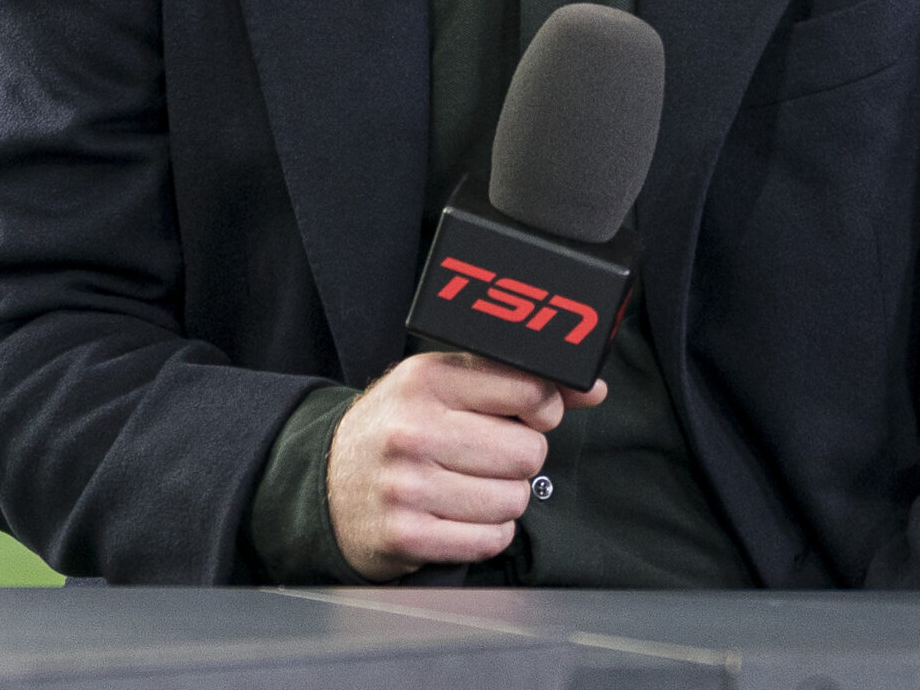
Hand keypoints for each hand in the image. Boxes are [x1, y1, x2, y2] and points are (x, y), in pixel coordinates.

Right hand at [325, 352, 605, 581]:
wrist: (326, 483)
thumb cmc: (398, 427)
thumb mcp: (444, 383)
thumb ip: (517, 380)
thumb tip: (593, 387)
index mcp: (427, 379)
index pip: (529, 391)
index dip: (543, 409)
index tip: (530, 416)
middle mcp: (414, 429)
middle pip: (529, 453)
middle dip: (520, 458)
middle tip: (488, 455)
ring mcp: (408, 486)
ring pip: (515, 500)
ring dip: (504, 498)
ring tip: (468, 485)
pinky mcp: (407, 536)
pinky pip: (490, 539)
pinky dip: (486, 532)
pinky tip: (457, 514)